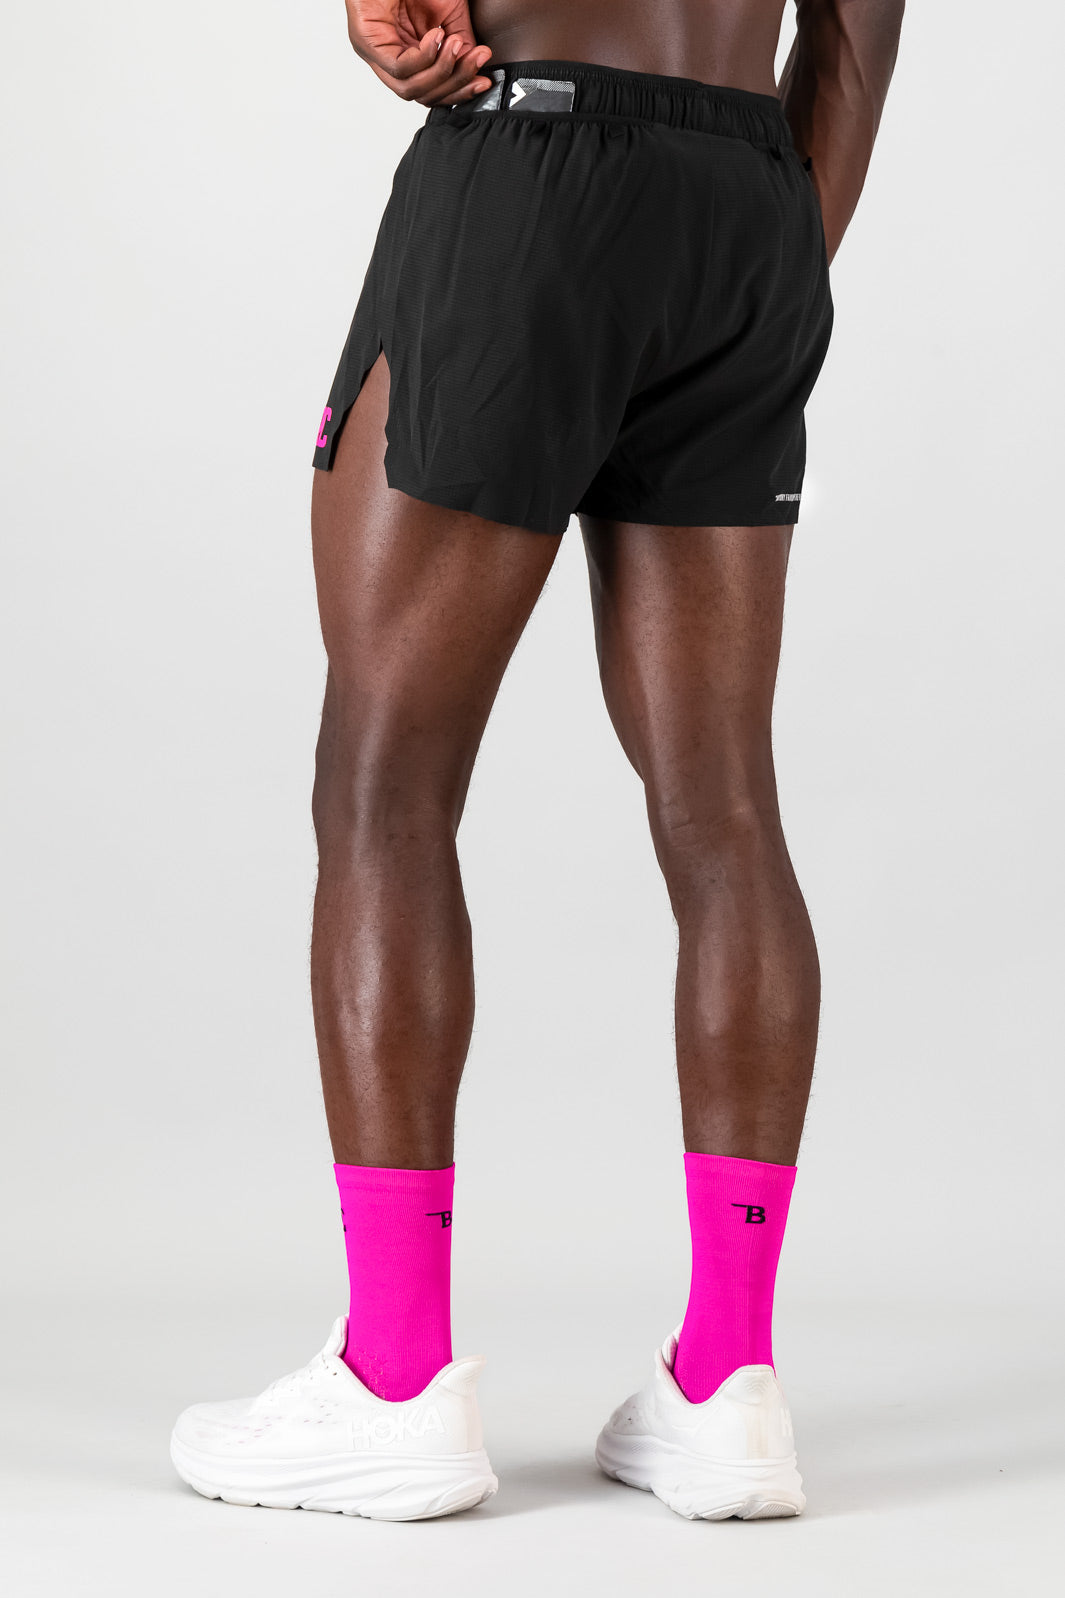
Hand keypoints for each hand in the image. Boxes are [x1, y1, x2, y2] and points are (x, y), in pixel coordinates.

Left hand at [345, 1, 493, 105]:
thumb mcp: (449, 14)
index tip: (483, 80)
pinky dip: (423, 57)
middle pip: (422, 95)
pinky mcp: (367, 42)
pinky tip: (436, 37)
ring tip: (455, 46)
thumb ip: (460, 44)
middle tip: (475, 60)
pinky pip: (398, 68)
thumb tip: (474, 67)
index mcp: (406, 54)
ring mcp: (375, 53)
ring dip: (441, 72)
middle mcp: (389, 59)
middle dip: (454, 83)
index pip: (431, 91)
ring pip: (410, 89)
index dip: (459, 91)